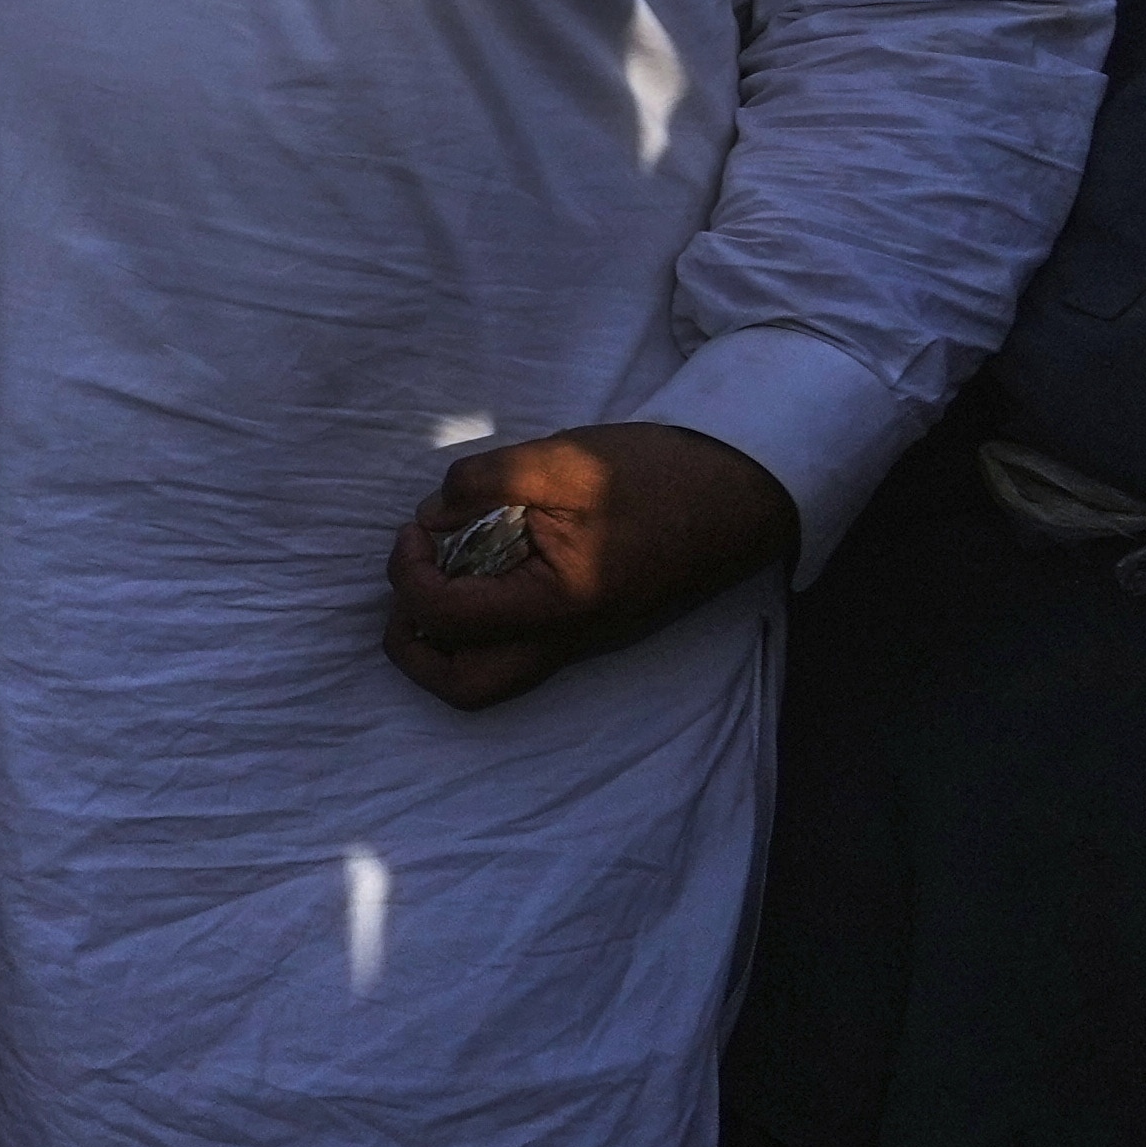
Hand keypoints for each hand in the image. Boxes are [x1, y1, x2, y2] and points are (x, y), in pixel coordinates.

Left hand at [379, 421, 794, 707]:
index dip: (410, 575)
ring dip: (445, 638)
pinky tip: (482, 562)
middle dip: (416, 647)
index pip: (451, 620)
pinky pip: (515, 646)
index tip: (417, 530)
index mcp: (559, 605)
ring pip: (489, 676)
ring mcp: (576, 639)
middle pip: (465, 687)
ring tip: (441, 573)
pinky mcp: (583, 625)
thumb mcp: (563, 458)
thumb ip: (484, 482)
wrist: (736, 493)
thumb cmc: (657, 475)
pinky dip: (479, 618)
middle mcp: (566, 639)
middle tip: (413, 582)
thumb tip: (431, 516)